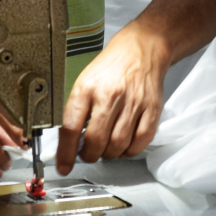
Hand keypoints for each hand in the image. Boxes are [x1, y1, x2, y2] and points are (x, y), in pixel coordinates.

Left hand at [56, 25, 171, 174]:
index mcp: (87, 88)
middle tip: (88, 154)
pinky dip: (130, 151)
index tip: (64, 166)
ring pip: (118, 145)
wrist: (143, 49)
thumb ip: (77, 110)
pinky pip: (140, 142)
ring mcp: (133, 103)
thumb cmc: (111, 67)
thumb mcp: (85, 81)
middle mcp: (110, 96)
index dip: (65, 153)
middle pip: (96, 141)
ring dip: (109, 154)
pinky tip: (124, 146)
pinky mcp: (151, 109)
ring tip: (106, 149)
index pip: (71, 127)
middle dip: (89, 155)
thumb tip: (69, 142)